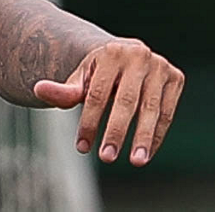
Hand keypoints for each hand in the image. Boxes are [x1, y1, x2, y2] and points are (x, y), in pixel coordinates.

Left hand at [33, 38, 183, 166]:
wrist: (125, 55)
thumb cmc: (98, 72)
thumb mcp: (80, 78)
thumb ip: (64, 90)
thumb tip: (38, 90)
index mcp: (110, 53)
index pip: (96, 94)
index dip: (88, 122)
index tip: (81, 147)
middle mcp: (138, 56)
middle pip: (125, 102)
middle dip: (115, 132)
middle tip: (106, 157)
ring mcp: (160, 66)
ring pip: (151, 109)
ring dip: (144, 138)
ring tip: (135, 161)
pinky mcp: (176, 78)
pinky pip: (167, 112)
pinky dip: (157, 134)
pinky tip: (146, 152)